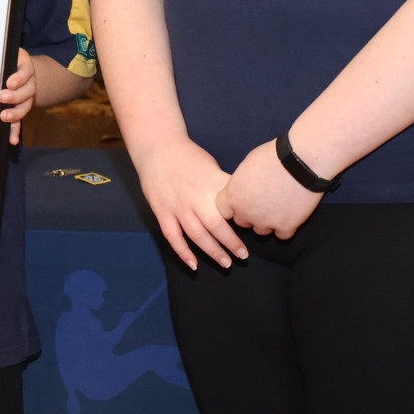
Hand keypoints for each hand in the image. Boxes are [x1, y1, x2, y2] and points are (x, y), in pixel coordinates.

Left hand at [0, 50, 36, 145]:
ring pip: (25, 106)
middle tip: (1, 97)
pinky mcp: (21, 109)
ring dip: (16, 114)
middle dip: (14, 96)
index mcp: (24, 67)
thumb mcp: (3, 57)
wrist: (18, 70)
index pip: (25, 72)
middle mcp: (29, 83)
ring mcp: (27, 97)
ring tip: (4, 117)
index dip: (19, 78)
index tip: (9, 83)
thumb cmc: (4, 62)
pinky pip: (20, 120)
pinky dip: (16, 130)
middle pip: (27, 91)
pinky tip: (12, 139)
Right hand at [133, 137, 244, 270]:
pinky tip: (194, 265)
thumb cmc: (190, 157)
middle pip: (216, 225)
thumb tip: (242, 204)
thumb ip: (224, 186)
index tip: (254, 231)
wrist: (158, 148)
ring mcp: (177, 206)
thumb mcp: (213, 166)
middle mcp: (195, 197)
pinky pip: (173, 237)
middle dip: (231, 243)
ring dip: (212, 252)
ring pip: (196, 235)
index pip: (231, 207)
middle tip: (243, 256)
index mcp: (211, 183)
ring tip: (226, 263)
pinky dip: (183, 252)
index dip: (244, 222)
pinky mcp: (162, 212)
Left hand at [218, 139, 323, 240]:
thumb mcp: (248, 165)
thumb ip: (241, 182)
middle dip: (250, 214)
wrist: (301, 161)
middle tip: (265, 200)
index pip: (223, 210)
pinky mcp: (285, 227)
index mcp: (233, 195)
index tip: (243, 200)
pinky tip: (291, 214)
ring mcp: (265, 222)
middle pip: (242, 222)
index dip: (233, 206)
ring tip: (279, 205)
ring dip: (267, 222)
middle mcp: (246, 212)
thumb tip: (244, 188)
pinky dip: (286, 227)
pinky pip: (282, 235)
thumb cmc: (273, 156)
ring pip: (261, 230)